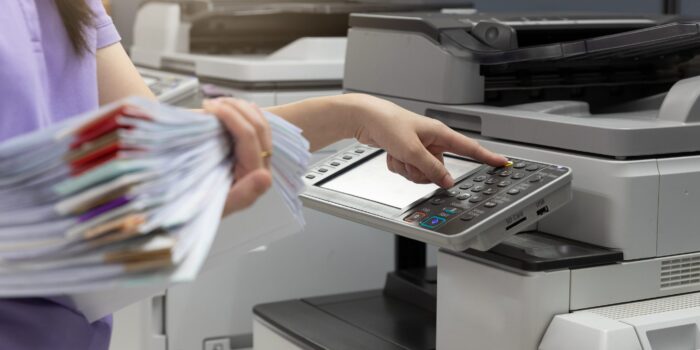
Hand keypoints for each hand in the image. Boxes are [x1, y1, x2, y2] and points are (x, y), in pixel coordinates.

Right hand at [203, 98, 272, 215]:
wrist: (190, 213)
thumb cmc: (200, 211)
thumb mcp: (218, 208)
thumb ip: (243, 195)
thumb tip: (265, 177)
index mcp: (255, 176)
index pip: (250, 137)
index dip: (232, 117)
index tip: (209, 108)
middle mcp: (261, 165)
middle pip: (258, 125)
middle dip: (234, 107)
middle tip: (209, 103)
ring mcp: (257, 157)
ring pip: (258, 122)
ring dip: (238, 107)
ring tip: (216, 103)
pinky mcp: (249, 152)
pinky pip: (253, 126)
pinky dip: (241, 113)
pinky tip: (226, 107)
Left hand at [350, 94, 507, 187]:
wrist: (365, 118)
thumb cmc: (388, 124)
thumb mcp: (412, 151)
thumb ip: (432, 169)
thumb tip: (447, 182)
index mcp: (440, 134)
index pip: (469, 148)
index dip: (487, 157)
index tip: (501, 163)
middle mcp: (432, 141)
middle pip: (439, 169)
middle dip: (421, 171)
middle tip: (408, 160)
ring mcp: (419, 147)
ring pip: (421, 173)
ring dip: (407, 169)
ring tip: (397, 154)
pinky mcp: (407, 152)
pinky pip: (408, 169)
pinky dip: (397, 165)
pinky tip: (391, 154)